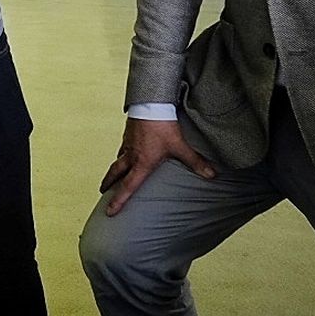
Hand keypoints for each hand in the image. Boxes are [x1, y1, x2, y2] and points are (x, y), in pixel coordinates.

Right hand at [98, 117, 214, 214]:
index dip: (119, 201)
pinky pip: (122, 146)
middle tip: (103, 191)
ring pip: (117, 159)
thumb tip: (211, 175)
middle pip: (115, 173)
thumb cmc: (162, 126)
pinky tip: (126, 150)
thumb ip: (195, 162)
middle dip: (108, 184)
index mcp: (142, 163)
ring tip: (113, 173)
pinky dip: (122, 152)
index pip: (128, 187)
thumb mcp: (179, 146)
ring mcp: (127, 143)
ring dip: (114, 168)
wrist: (150, 104)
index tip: (110, 211)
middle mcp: (131, 155)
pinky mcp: (128, 132)